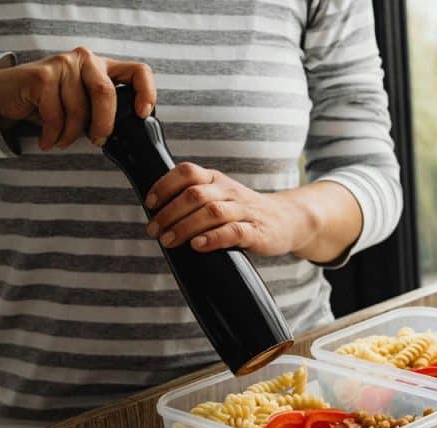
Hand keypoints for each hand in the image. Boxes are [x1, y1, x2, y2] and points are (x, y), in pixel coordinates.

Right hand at [0, 47, 155, 150]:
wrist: (7, 95)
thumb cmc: (52, 102)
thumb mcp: (84, 104)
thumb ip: (104, 110)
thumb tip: (128, 133)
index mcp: (103, 67)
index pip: (138, 71)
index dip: (146, 92)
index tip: (142, 114)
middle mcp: (86, 59)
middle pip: (105, 93)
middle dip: (104, 124)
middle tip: (97, 141)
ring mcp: (63, 64)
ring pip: (78, 110)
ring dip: (71, 136)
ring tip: (62, 140)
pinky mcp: (41, 75)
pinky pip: (55, 116)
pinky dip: (53, 135)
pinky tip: (48, 140)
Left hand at [145, 163, 319, 256]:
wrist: (286, 220)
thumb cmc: (244, 211)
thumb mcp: (219, 196)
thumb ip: (193, 199)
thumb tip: (156, 215)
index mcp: (216, 180)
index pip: (188, 172)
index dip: (165, 185)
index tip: (150, 203)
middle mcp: (229, 191)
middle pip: (195, 194)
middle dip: (169, 213)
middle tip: (154, 230)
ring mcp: (244, 211)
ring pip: (212, 212)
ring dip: (185, 226)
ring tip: (169, 241)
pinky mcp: (256, 231)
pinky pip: (234, 231)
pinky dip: (213, 238)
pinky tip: (198, 245)